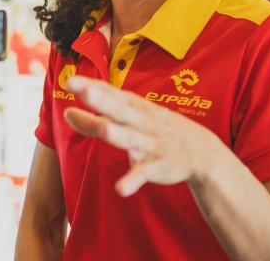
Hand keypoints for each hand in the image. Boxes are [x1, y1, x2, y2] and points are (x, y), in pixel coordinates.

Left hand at [63, 76, 223, 196]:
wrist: (202, 152)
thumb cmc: (158, 128)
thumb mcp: (134, 114)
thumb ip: (100, 116)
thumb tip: (67, 113)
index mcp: (133, 107)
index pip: (109, 93)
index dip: (90, 86)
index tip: (69, 80)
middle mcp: (139, 121)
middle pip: (116, 108)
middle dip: (99, 99)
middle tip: (80, 88)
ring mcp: (149, 142)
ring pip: (129, 137)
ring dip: (116, 133)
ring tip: (103, 128)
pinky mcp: (157, 165)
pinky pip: (143, 172)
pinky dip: (132, 180)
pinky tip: (121, 189)